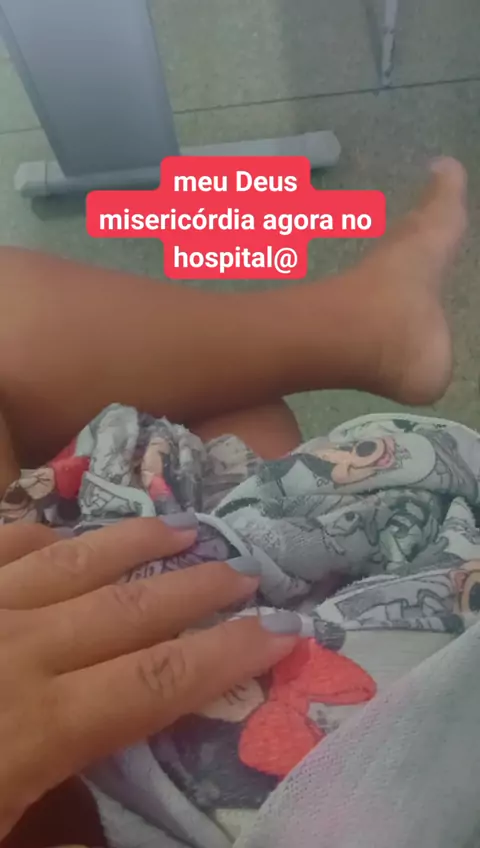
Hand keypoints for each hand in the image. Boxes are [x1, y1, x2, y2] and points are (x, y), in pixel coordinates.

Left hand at [0, 519, 296, 837]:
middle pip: (131, 607)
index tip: (283, 632)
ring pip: (74, 560)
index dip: (228, 655)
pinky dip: (47, 536)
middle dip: (200, 588)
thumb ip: (67, 833)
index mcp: (39, 724)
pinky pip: (9, 543)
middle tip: (248, 571)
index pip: (158, 681)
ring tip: (184, 527)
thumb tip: (120, 826)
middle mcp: (20, 647)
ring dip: (137, 542)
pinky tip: (70, 536)